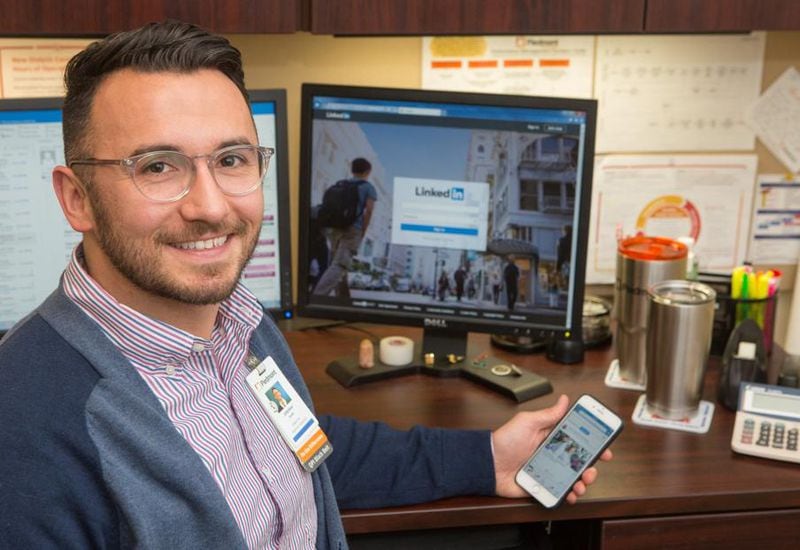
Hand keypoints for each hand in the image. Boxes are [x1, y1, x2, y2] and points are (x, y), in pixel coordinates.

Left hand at [491, 394, 613, 502]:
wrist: (488, 464)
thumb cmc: (504, 440)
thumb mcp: (527, 422)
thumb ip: (548, 414)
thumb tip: (564, 400)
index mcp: (550, 437)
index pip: (576, 440)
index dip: (592, 444)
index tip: (604, 448)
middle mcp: (551, 454)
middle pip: (578, 461)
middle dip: (591, 466)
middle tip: (591, 468)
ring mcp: (548, 471)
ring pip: (573, 478)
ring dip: (583, 481)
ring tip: (582, 482)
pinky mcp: (543, 485)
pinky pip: (560, 491)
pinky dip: (570, 494)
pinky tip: (572, 493)